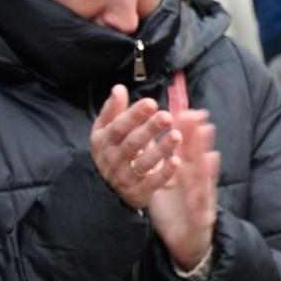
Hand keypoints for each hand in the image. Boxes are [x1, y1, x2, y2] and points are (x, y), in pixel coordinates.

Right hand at [91, 85, 180, 210]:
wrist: (107, 186)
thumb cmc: (112, 150)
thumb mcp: (107, 130)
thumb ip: (113, 110)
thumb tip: (118, 89)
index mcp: (103, 142)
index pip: (118, 126)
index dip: (134, 115)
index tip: (151, 103)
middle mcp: (111, 160)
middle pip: (131, 144)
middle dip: (149, 130)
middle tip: (167, 117)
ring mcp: (123, 177)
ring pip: (142, 163)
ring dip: (160, 149)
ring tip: (177, 136)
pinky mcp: (136, 191)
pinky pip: (151, 182)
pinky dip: (164, 173)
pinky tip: (176, 161)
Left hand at [149, 109, 219, 271]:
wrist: (185, 244)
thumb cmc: (174, 210)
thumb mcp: (164, 184)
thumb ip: (161, 164)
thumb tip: (148, 140)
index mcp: (183, 176)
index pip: (184, 151)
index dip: (184, 132)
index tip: (184, 110)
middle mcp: (194, 184)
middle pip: (196, 158)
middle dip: (196, 137)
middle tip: (197, 115)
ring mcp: (200, 199)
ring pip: (202, 175)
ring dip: (205, 156)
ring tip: (206, 137)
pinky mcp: (201, 216)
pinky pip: (202, 201)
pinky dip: (204, 188)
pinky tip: (209, 173)